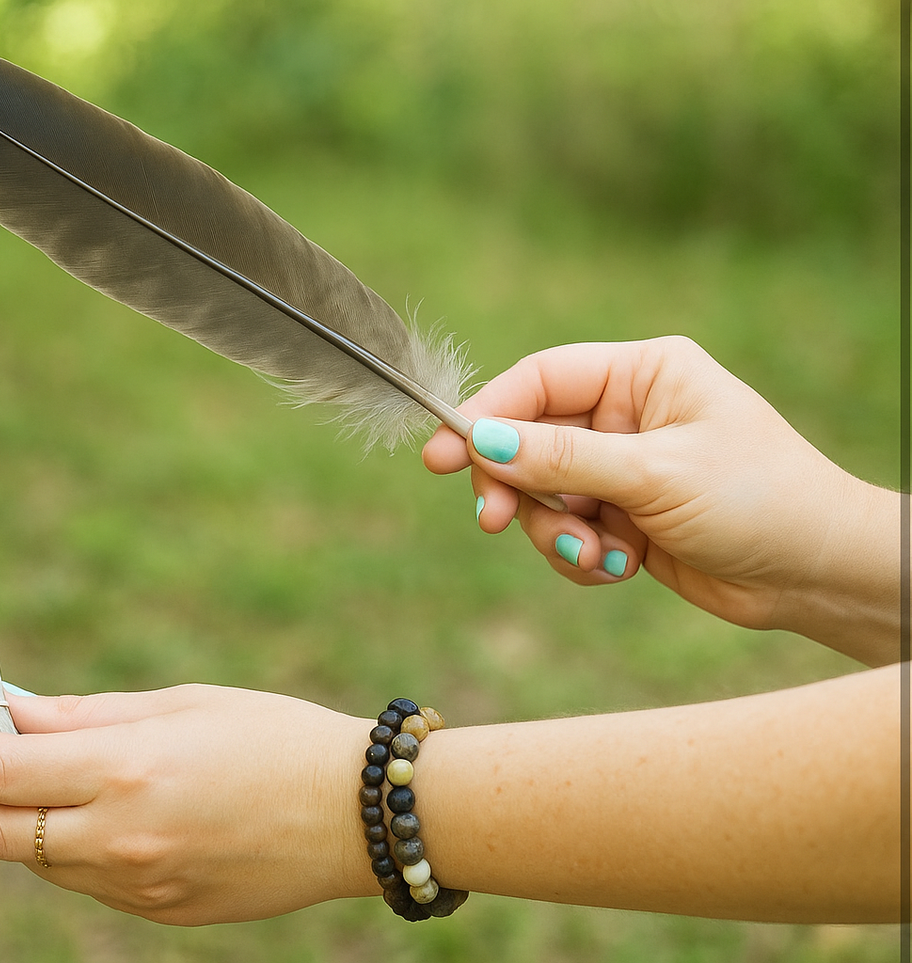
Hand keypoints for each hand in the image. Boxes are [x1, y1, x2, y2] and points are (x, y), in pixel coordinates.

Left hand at [0, 685, 377, 923]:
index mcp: (125, 770)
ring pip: (32, 862)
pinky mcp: (158, 913)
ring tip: (3, 780)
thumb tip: (9, 713)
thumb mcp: (179, 705)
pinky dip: (58, 848)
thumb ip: (84, 716)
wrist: (356, 816)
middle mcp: (120, 838)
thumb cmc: (273, 737)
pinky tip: (74, 814)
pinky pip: (83, 883)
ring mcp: (138, 886)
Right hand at [422, 336, 897, 663]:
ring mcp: (623, 467)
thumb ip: (562, 459)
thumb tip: (479, 441)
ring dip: (557, 532)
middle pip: (529, 441)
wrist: (817, 575)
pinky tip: (621, 567)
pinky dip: (581, 555)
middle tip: (496, 521)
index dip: (487, 415)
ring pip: (543, 495)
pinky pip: (567, 532)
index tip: (443, 455)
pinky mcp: (623, 517)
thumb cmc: (757, 500)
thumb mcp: (653, 474)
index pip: (540, 380)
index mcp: (643, 374)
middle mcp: (628, 414)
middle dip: (518, 487)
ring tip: (597, 555)